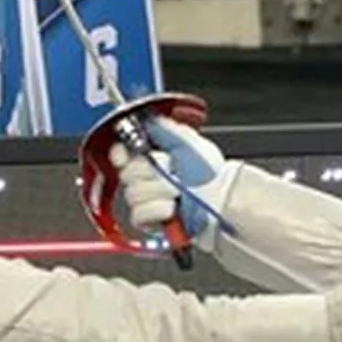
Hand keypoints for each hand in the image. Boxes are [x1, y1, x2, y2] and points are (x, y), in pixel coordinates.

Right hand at [110, 117, 230, 248]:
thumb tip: (146, 119)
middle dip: (151, 172)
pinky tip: (172, 208)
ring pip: (134, 194)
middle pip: (127, 174)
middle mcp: (145, 178)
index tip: (126, 154)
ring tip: (178, 191)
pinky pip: (139, 214)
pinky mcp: (149, 222)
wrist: (221, 199)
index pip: (120, 153)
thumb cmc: (210, 172)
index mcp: (151, 156)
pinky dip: (158, 210)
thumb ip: (163, 128)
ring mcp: (146, 201)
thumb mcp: (187, 141)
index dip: (121, 153)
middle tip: (172, 172)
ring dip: (160, 191)